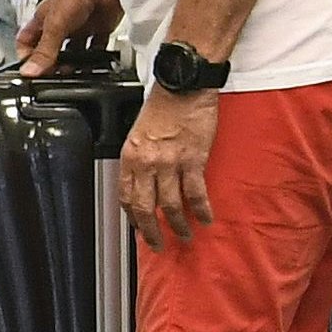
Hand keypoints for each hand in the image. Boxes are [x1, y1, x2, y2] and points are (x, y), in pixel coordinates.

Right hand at [16, 0, 119, 76]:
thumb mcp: (55, 25)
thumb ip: (44, 50)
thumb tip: (29, 71)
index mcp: (43, 21)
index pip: (27, 43)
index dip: (26, 57)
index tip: (29, 71)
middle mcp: (60, 25)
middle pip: (51, 51)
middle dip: (52, 65)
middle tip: (55, 78)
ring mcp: (80, 28)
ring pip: (74, 53)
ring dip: (74, 65)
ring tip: (74, 75)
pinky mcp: (99, 29)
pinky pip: (97, 49)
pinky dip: (97, 59)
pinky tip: (95, 65)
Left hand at [119, 87, 217, 248]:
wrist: (183, 86)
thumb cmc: (163, 105)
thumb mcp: (138, 132)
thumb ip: (139, 158)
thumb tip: (143, 180)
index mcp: (131, 156)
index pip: (126, 196)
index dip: (132, 217)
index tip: (139, 228)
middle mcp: (147, 163)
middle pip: (146, 207)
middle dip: (152, 231)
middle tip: (159, 245)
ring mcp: (170, 163)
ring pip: (171, 205)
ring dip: (178, 225)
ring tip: (185, 236)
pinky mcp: (194, 160)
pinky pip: (196, 193)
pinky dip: (201, 210)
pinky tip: (206, 219)